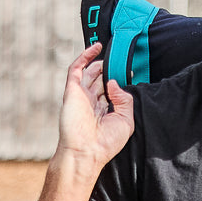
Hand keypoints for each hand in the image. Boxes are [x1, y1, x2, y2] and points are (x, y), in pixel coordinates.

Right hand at [57, 44, 134, 164]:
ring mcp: (81, 96)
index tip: (129, 72)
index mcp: (103, 111)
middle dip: (110, 69)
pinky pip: (76, 69)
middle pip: (100, 79)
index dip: (119, 80)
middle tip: (120, 60)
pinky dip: (84, 57)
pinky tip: (96, 48)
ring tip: (110, 52)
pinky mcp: (72, 91)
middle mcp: (91, 102)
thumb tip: (114, 82)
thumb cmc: (105, 143)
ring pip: (90, 72)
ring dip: (99, 62)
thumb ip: (124, 100)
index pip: (111, 90)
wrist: (86, 152)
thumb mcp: (125, 121)